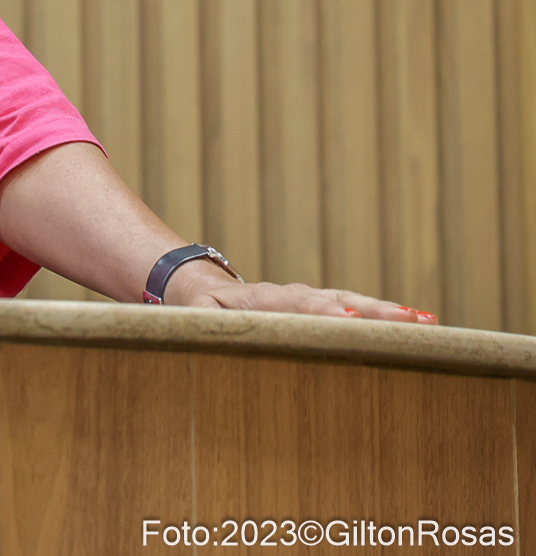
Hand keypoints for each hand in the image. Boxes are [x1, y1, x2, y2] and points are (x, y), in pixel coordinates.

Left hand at [166, 264, 437, 323]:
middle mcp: (291, 296)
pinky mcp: (320, 307)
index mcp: (261, 301)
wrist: (200, 287)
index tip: (346, 317)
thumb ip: (204, 327)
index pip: (295, 305)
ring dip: (386, 312)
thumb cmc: (197, 310)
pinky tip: (421, 322)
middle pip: (335, 300)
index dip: (320, 312)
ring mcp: (308, 299)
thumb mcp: (194, 319)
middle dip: (371, 311)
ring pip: (351, 302)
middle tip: (410, 320)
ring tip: (426, 321)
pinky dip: (384, 316)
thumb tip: (208, 333)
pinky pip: (355, 309)